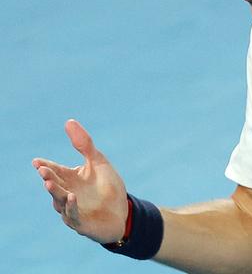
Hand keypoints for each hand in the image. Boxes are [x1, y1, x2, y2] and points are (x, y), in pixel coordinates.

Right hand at [33, 119, 127, 243]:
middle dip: (48, 177)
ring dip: (55, 192)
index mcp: (70, 178)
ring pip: (60, 200)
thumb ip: (84, 144)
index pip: (55, 170)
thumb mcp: (98, 162)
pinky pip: (73, 214)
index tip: (36, 161)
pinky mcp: (81, 222)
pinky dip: (71, 206)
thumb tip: (68, 121)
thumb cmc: (108, 186)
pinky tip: (71, 196)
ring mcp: (72, 209)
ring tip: (49, 182)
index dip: (45, 166)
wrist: (122, 211)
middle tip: (42, 169)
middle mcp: (67, 193)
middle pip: (55, 184)